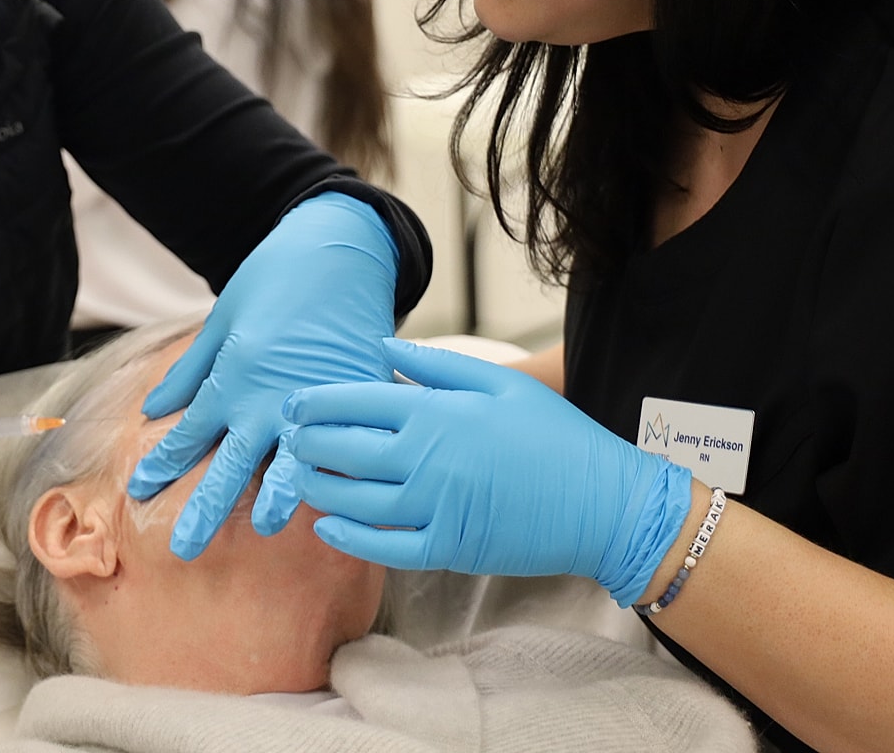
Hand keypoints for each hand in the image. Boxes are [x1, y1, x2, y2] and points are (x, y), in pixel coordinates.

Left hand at [127, 192, 398, 559]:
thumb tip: (152, 412)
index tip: (139, 492)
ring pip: (292, 461)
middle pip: (231, 465)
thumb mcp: (222, 322)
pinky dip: (337, 469)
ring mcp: (316, 399)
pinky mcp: (356, 394)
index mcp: (232, 378)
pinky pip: (345, 442)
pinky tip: (336, 496)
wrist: (336, 249)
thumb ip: (189, 372)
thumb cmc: (273, 281)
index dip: (163, 465)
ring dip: (277, 496)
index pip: (190, 434)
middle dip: (205, 509)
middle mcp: (268, 396)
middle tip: (183, 550)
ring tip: (262, 528)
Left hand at [283, 337, 691, 606]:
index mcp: (440, 412)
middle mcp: (428, 458)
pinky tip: (328, 526)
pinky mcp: (448, 547)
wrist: (605, 503)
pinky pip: (384, 546)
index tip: (293, 403)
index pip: (358, 401)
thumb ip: (436, 365)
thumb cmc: (556, 436)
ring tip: (300, 478)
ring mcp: (436, 507)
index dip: (317, 402)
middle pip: (346, 449)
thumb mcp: (501, 383)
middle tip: (288, 439)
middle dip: (307, 442)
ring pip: (355, 499)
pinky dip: (349, 537)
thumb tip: (383, 345)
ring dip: (319, 487)